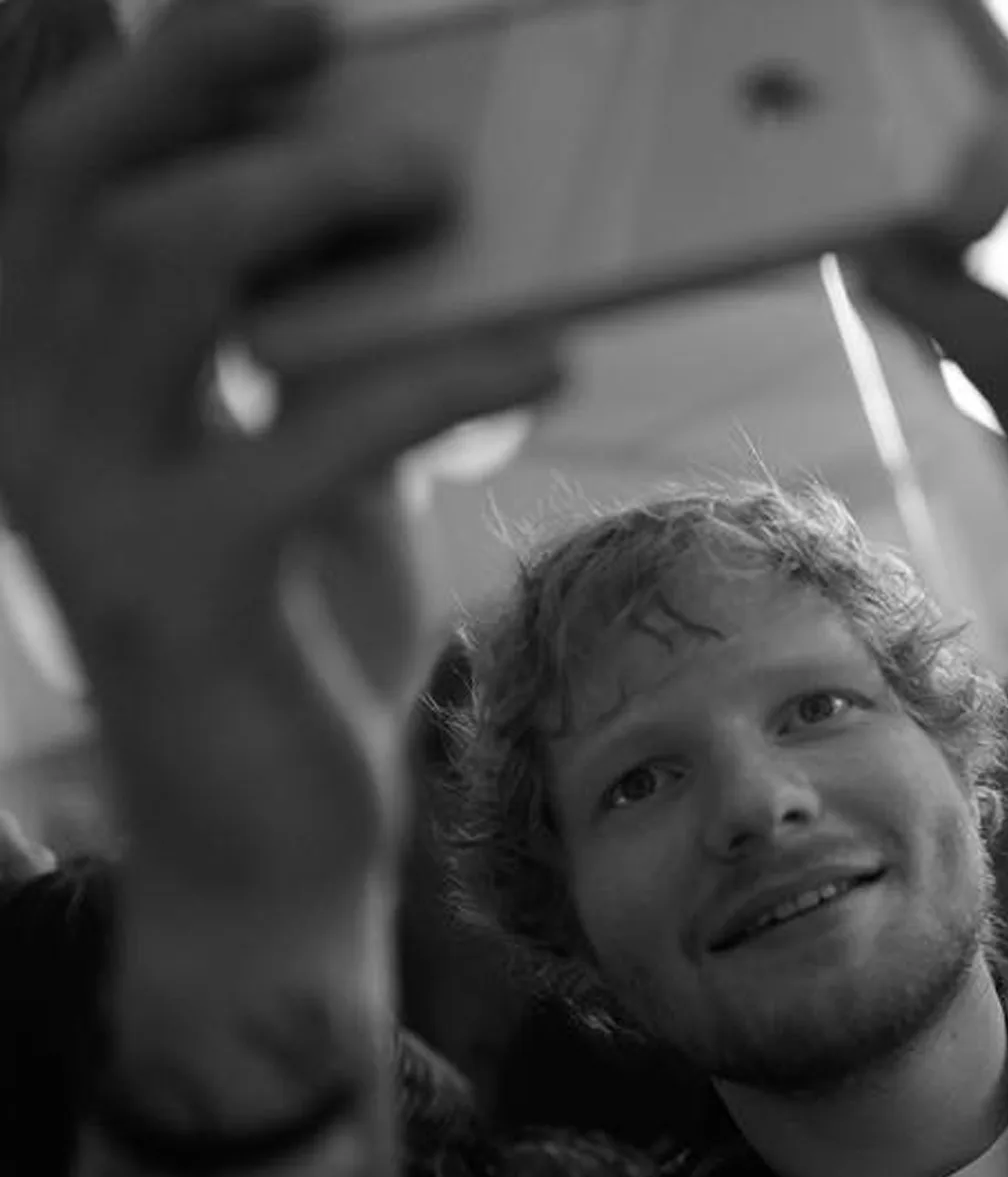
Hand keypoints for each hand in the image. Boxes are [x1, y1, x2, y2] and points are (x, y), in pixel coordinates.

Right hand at [0, 5, 562, 914]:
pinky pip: (303, 429)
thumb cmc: (293, 639)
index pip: (43, 167)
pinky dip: (435, 372)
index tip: (270, 11)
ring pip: (157, 264)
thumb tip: (411, 207)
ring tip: (441, 187)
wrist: (272, 844)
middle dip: (199, 74)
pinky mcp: (178, 587)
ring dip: (310, 196)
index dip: (114, 57)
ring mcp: (84, 498)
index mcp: (51, 369)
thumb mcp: (302, 459)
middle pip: (77, 176)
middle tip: (334, 41)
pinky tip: (538, 352)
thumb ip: (319, 344)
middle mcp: (29, 412)